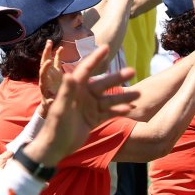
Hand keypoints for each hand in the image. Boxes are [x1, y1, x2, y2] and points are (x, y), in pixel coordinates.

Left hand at [24, 45, 139, 165]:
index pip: (86, 70)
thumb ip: (66, 92)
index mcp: (74, 89)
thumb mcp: (60, 108)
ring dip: (123, 97)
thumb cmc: (55, 127)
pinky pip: (109, 113)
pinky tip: (131, 110)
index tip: (106, 47)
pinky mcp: (94, 118)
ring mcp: (90, 107)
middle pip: (103, 84)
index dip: (96, 58)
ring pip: (110, 99)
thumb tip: (68, 74)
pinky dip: (119, 111)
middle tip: (133, 71)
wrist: (56, 147)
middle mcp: (83, 96)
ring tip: (139, 94)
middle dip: (117, 78)